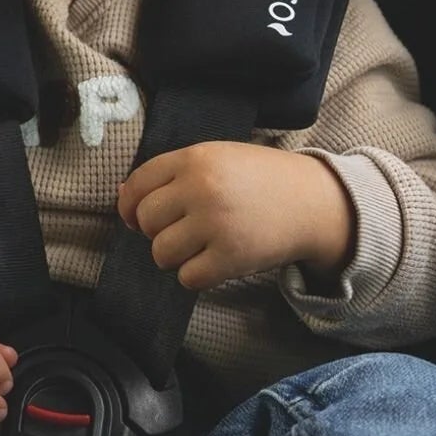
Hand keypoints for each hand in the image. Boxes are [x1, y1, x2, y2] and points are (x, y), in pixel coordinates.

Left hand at [116, 142, 355, 292]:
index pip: (138, 184)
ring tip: (199, 247)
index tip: (139, 217)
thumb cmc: (258, 179)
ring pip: (161, 252)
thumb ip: (172, 174)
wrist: (312, 201)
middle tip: (182, 230)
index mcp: (195, 158)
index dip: (131, 206)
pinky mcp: (231, 257)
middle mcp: (201, 188)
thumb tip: (122, 197)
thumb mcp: (217, 159)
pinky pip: (188, 278)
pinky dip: (196, 275)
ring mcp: (216, 223)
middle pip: (146, 221)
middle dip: (156, 231)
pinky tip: (214, 261)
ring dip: (174, 256)